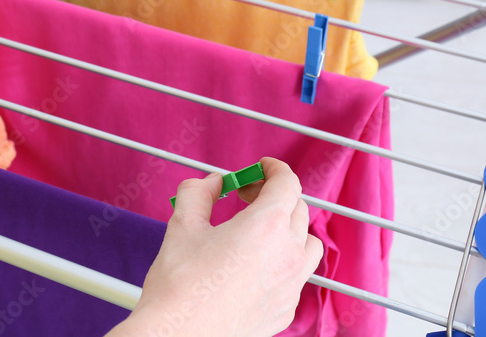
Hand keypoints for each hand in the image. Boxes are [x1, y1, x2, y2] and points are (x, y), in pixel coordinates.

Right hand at [108, 157, 322, 336]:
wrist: (178, 336)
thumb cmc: (179, 284)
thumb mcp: (182, 225)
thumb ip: (199, 193)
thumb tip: (212, 183)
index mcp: (266, 227)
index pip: (288, 183)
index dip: (274, 169)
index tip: (261, 167)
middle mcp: (287, 255)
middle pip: (298, 209)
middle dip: (274, 195)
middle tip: (246, 195)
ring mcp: (291, 286)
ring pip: (307, 244)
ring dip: (288, 228)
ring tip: (258, 230)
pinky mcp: (285, 310)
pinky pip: (296, 276)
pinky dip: (283, 261)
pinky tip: (254, 265)